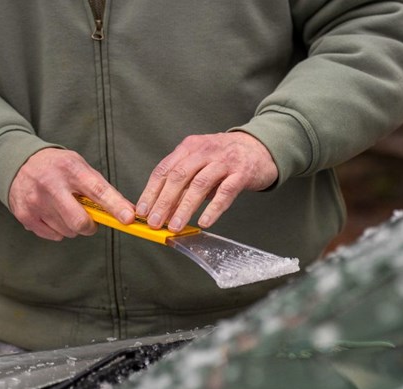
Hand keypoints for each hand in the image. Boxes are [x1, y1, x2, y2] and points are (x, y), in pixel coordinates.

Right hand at [8, 148, 134, 239]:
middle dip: (90, 227)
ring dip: (73, 226)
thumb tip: (128, 212)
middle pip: (80, 222)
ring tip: (66, 209)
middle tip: (89, 220)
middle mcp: (51, 185)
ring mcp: (35, 201)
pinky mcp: (25, 215)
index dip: (115, 206)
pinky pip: (54, 236)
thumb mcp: (80, 167)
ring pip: (68, 231)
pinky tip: (53, 213)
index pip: (98, 191)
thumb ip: (102, 189)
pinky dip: (59, 229)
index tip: (128, 218)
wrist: (18, 163)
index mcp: (70, 169)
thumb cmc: (58, 167)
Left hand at [136, 132, 277, 231]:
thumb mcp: (201, 161)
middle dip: (164, 201)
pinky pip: (225, 193)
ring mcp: (224, 161)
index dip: (151, 191)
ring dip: (185, 208)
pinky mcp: (242, 173)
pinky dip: (213, 209)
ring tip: (176, 226)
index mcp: (189, 147)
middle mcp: (205, 151)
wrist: (259, 148)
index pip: (165, 169)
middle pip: (179, 176)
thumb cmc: (227, 158)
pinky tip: (204, 222)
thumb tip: (163, 208)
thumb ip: (184, 180)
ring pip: (199, 185)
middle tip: (155, 222)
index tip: (142, 210)